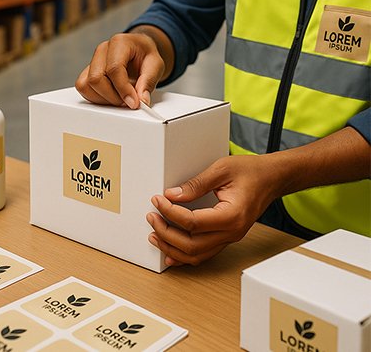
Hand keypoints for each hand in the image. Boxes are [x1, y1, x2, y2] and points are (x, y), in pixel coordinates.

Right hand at [75, 28, 172, 108]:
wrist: (138, 51)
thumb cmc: (145, 55)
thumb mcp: (156, 65)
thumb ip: (148, 82)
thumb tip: (142, 100)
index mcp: (119, 42)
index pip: (114, 69)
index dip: (123, 89)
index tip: (134, 103)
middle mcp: (102, 50)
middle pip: (96, 79)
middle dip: (113, 97)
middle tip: (128, 102)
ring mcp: (92, 61)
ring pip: (86, 85)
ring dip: (104, 99)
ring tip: (121, 99)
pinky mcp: (87, 72)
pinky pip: (83, 88)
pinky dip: (96, 98)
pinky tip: (111, 97)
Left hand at [146, 155, 282, 265]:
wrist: (272, 178)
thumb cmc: (251, 171)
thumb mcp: (221, 169)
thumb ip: (195, 184)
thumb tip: (172, 195)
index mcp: (232, 216)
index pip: (193, 222)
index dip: (170, 212)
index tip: (157, 200)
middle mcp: (232, 232)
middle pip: (191, 244)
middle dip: (166, 232)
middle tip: (151, 217)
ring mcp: (230, 238)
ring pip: (196, 255)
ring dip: (172, 248)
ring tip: (154, 234)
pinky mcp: (227, 237)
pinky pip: (204, 254)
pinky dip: (185, 255)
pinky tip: (171, 252)